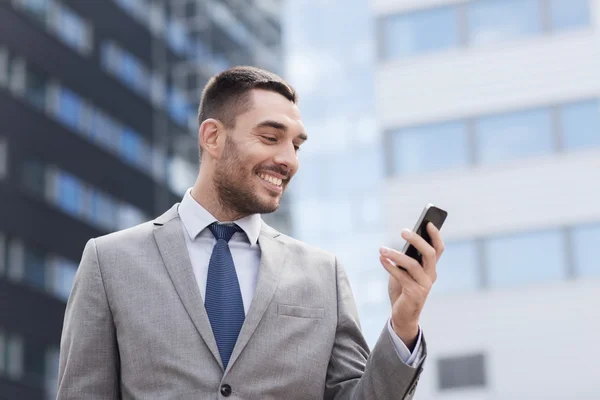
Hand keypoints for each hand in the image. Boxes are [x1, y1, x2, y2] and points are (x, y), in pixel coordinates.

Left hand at [379, 222, 444, 348]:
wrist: (402, 315)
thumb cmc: (403, 289)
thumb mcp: (405, 271)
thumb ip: (406, 258)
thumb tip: (402, 243)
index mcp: (431, 268)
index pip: (438, 249)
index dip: (435, 235)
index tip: (428, 222)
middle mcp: (431, 275)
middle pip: (430, 254)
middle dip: (417, 240)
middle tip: (403, 231)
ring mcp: (424, 285)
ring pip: (413, 265)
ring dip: (396, 255)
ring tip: (382, 249)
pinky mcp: (414, 293)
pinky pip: (401, 276)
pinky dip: (390, 267)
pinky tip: (381, 259)